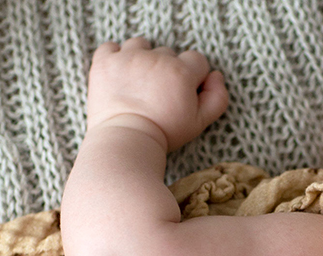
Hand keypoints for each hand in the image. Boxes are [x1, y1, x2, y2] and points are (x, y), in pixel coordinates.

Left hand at [87, 37, 228, 150]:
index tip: (183, 93)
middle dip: (166, 69)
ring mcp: (128, 57)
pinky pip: (111, 46)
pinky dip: (114, 57)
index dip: (194, 76)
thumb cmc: (165, 134)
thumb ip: (217, 97)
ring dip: (141, 58)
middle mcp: (156, 59)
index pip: (197, 60)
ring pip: (140, 45)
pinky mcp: (105, 62)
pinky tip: (119, 74)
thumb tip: (216, 76)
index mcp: (181, 71)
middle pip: (168, 53)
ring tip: (138, 82)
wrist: (126, 141)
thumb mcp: (200, 122)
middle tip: (158, 94)